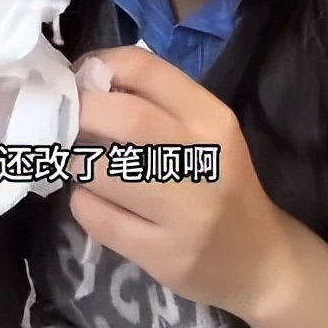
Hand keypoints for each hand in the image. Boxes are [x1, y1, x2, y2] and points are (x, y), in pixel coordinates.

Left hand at [71, 46, 290, 321]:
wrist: (259, 262)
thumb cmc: (220, 182)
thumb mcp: (206, 130)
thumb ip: (156, 100)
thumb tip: (89, 76)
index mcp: (212, 119)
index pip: (146, 70)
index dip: (101, 65)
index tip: (82, 77)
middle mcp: (202, 161)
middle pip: (125, 118)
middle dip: (82, 113)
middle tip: (68, 121)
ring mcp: (185, 214)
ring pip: (103, 171)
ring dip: (78, 162)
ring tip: (83, 163)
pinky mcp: (165, 256)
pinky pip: (98, 219)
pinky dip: (83, 203)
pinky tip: (95, 201)